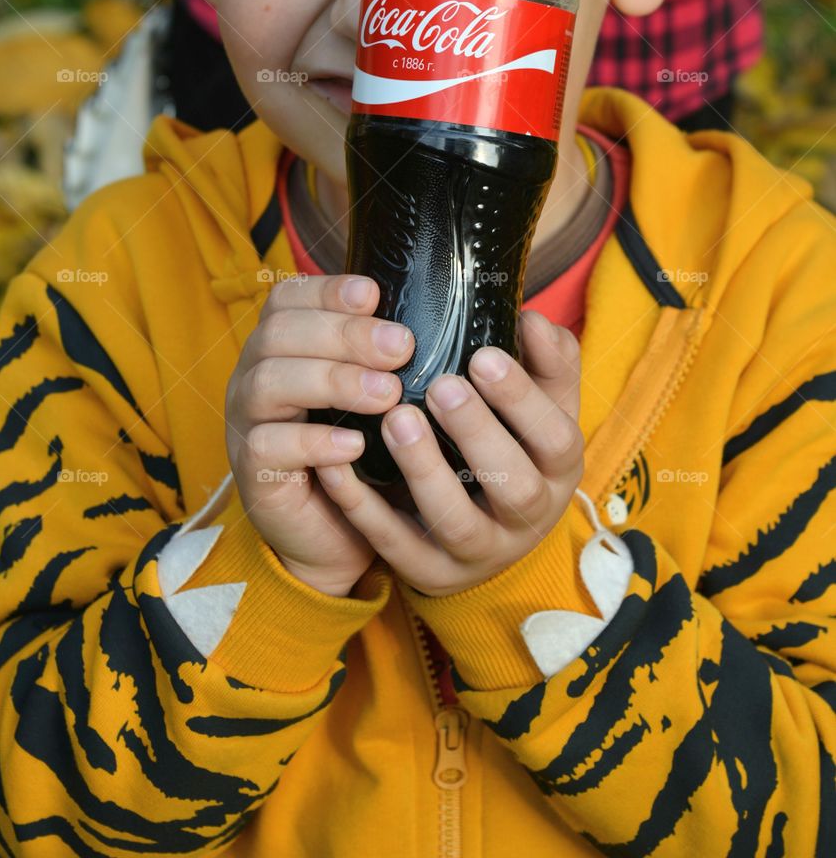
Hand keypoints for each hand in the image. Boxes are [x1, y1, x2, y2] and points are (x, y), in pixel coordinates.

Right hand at [225, 273, 413, 596]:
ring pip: (269, 383)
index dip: (327, 291)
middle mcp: (255, 376)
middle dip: (343, 335)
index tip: (373, 295)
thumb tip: (425, 322)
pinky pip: (268, 446)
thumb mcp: (372, 394)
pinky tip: (356, 444)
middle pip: (279, 334)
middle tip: (401, 348)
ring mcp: (247, 422)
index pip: (288, 299)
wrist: (335, 535)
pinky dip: (314, 441)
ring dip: (333, 381)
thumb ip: (382, 356)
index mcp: (280, 346)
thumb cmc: (360, 452)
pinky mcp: (251, 471)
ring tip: (388, 395)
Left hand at [315, 310, 583, 595]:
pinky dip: (362, 507)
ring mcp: (477, 553)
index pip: (555, 439)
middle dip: (478, 434)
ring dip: (424, 469)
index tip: (483, 356)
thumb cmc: (514, 447)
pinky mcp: (428, 572)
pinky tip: (334, 462)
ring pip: (455, 522)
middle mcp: (526, 519)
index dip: (523, 400)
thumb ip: (547, 361)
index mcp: (557, 472)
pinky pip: (393, 544)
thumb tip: (531, 320)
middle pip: (513, 487)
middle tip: (442, 387)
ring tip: (396, 418)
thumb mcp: (543, 406)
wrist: (488, 535)